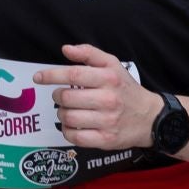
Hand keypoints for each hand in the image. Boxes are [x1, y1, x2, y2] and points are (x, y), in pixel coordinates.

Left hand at [34, 44, 163, 150]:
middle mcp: (109, 99)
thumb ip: (89, 54)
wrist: (149, 117)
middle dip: (57, 96)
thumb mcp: (112, 65)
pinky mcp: (105, 139)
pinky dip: (68, 131)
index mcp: (109, 78)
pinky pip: (75, 137)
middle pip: (67, 98)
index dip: (52, 75)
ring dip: (62, 114)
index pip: (74, 75)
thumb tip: (66, 49)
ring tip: (68, 110)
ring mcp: (107, 121)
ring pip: (68, 118)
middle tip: (60, 96)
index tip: (39, 77)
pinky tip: (72, 125)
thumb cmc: (126, 89)